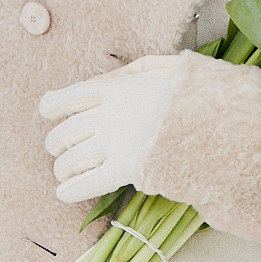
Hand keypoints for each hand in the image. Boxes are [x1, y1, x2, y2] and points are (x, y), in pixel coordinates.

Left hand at [38, 54, 179, 202]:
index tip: (46, 110)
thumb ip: (125, 76)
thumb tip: (98, 83)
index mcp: (113, 90)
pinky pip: (87, 183)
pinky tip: (64, 194)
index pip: (68, 97)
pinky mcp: (125, 169)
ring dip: (63, 170)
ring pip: (70, 161)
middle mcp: (107, 116)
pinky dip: (71, 190)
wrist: (214, 117)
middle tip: (59, 150)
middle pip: (64, 133)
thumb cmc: (190, 92)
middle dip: (56, 144)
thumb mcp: (158, 67)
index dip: (52, 105)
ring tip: (64, 175)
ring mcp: (114, 143)